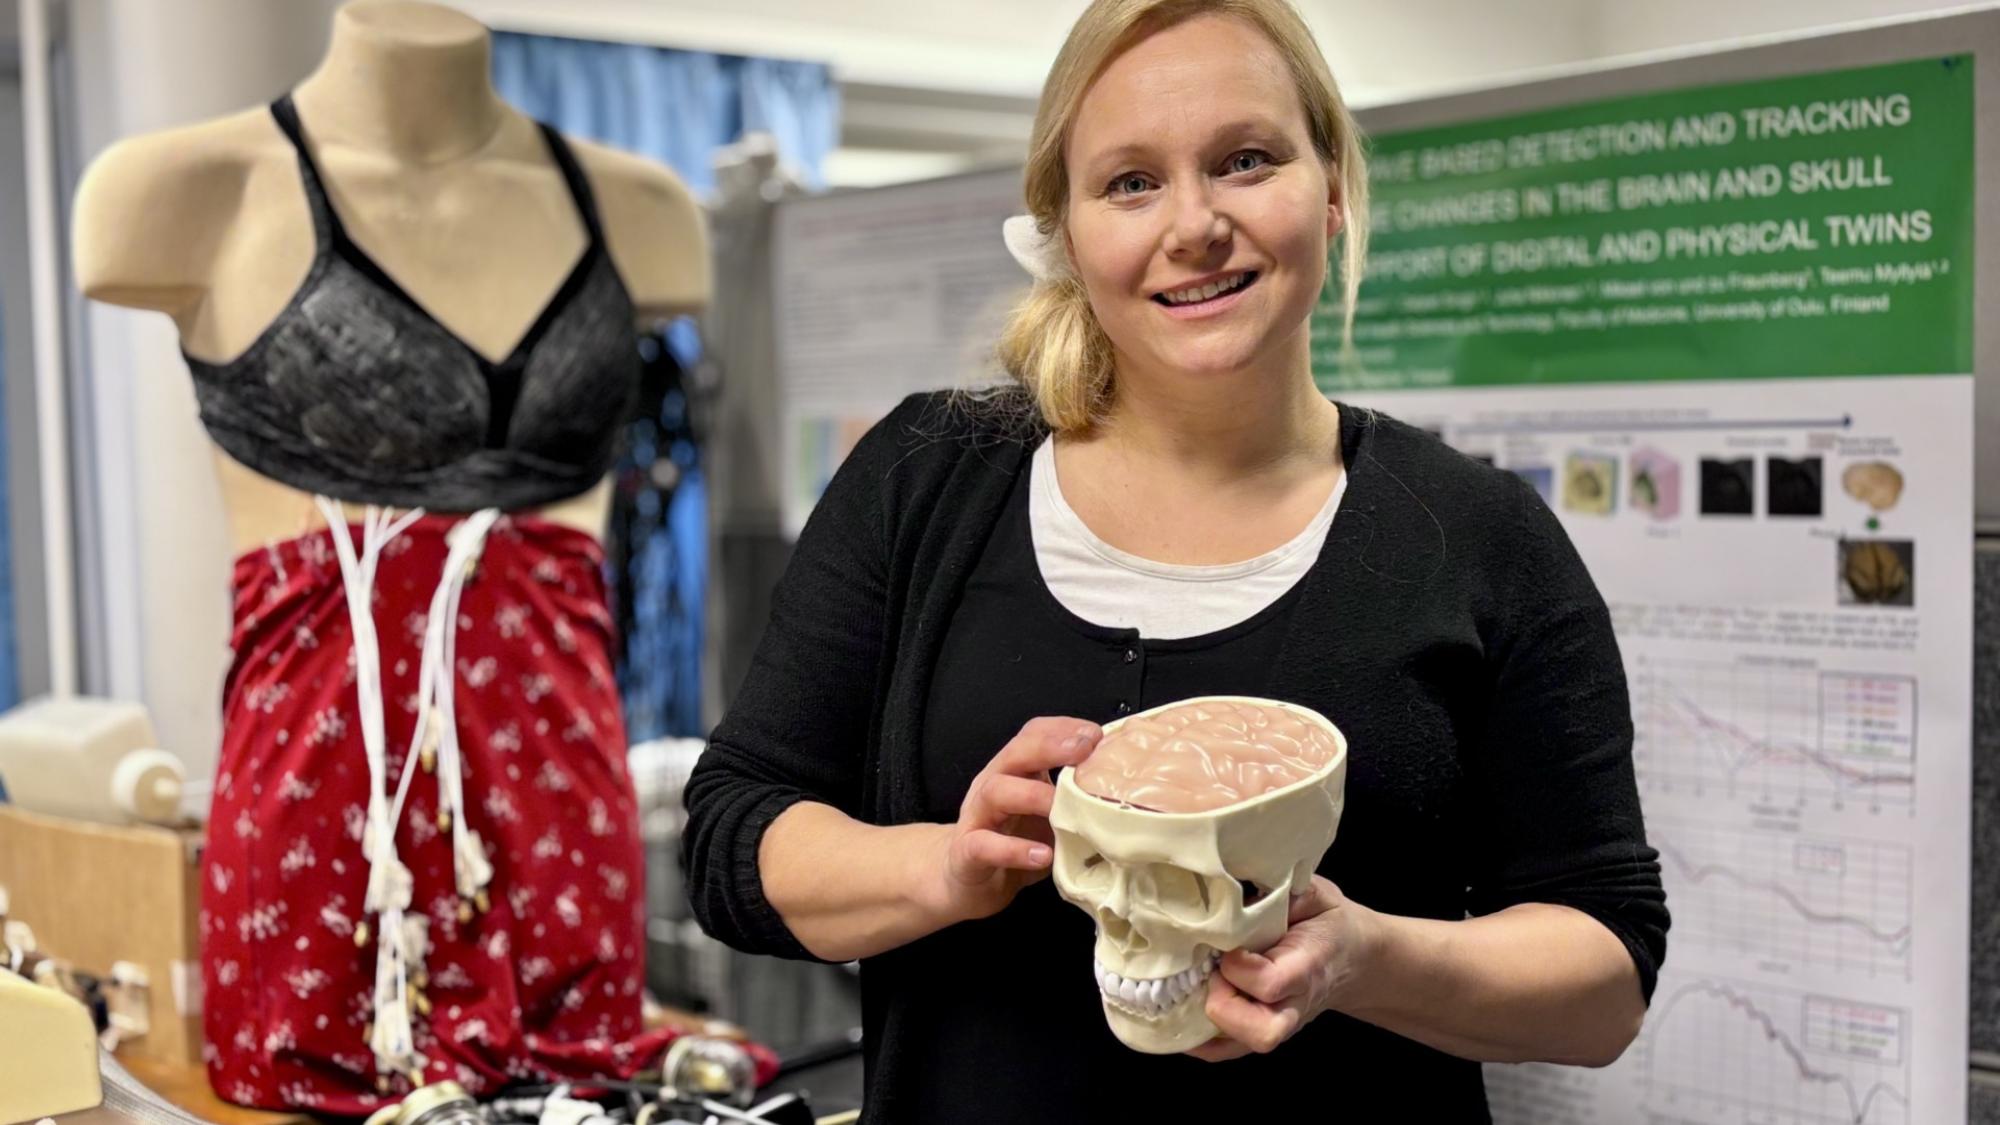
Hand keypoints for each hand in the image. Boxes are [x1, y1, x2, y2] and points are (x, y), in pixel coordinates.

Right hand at [924, 717, 1100, 924]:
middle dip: (1049, 747)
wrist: (964, 881)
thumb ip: (1073, 800)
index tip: (1097, 735)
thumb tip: (1123, 794)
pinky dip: (1013, 849)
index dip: (1064, 729)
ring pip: (997, 792)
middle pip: (1015, 754)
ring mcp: (977, 817)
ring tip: (1061, 808)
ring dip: (1033, 796)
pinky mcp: (967, 853)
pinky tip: (1042, 855)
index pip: (1033, 735)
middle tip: (1083, 751)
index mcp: (1014, 772)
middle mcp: (993, 786)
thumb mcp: (1046, 816)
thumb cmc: (1011, 842)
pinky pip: (985, 845)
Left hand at [1186, 875, 1375, 1060]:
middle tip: (1211, 972)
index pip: (1270, 983)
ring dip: (1208, 1023)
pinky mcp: (1268, 1029)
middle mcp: (1296, 1002)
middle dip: (1224, 1004)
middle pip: (1262, 1031)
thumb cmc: (1328, 920)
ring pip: (1245, 1046)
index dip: (1239, 968)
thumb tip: (1237, 877)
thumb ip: (1283, 889)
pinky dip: (1203, 1041)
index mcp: (1308, 965)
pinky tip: (1179, 1018)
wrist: (1356, 957)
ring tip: (1192, 988)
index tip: (1226, 944)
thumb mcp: (1314, 893)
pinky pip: (1232, 1050)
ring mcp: (1283, 1021)